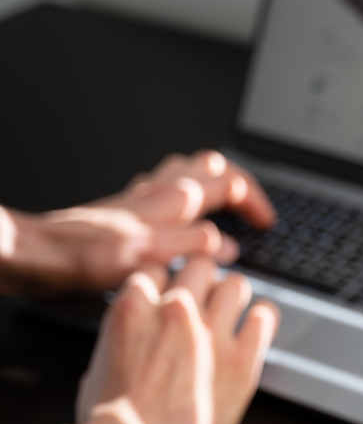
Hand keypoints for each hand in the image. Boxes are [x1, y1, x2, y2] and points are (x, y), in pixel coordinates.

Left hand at [4, 150, 274, 292]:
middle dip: (237, 181)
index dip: (254, 201)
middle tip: (250, 208)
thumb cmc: (84, 259)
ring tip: (223, 201)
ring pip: (186, 170)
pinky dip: (182, 191)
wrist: (35, 254)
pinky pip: (162, 186)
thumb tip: (228, 246)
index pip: (229, 183)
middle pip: (210, 165)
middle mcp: (158, 193)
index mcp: (172, 202)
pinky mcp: (123, 208)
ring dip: (210, 180)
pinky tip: (178, 211)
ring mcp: (139, 198)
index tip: (265, 224)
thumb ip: (193, 248)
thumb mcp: (150, 258)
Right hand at [76, 259, 278, 423]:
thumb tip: (136, 337)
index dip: (167, 284)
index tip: (172, 299)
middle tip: (207, 302)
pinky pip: (264, 317)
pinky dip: (261, 320)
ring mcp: (211, 332)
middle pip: (201, 266)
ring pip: (236, 284)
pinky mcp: (241, 358)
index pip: (158, 269)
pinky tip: (256, 329)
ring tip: (233, 314)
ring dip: (234, 297)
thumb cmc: (108, 423)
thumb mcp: (100, 364)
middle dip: (204, 281)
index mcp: (134, 308)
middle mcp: (175, 310)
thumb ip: (125, 338)